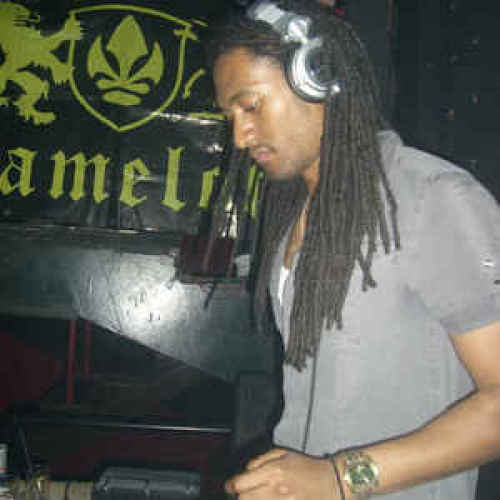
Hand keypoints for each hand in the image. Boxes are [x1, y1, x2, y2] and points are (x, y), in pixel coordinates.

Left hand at [225, 448, 340, 498]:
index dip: (231, 486)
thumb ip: (260, 461)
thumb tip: (245, 471)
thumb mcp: (283, 453)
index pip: (240, 483)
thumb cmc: (307, 467)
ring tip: (258, 496)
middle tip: (246, 493)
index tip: (230, 486)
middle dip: (242, 496)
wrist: (331, 482)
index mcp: (273, 471)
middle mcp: (276, 490)